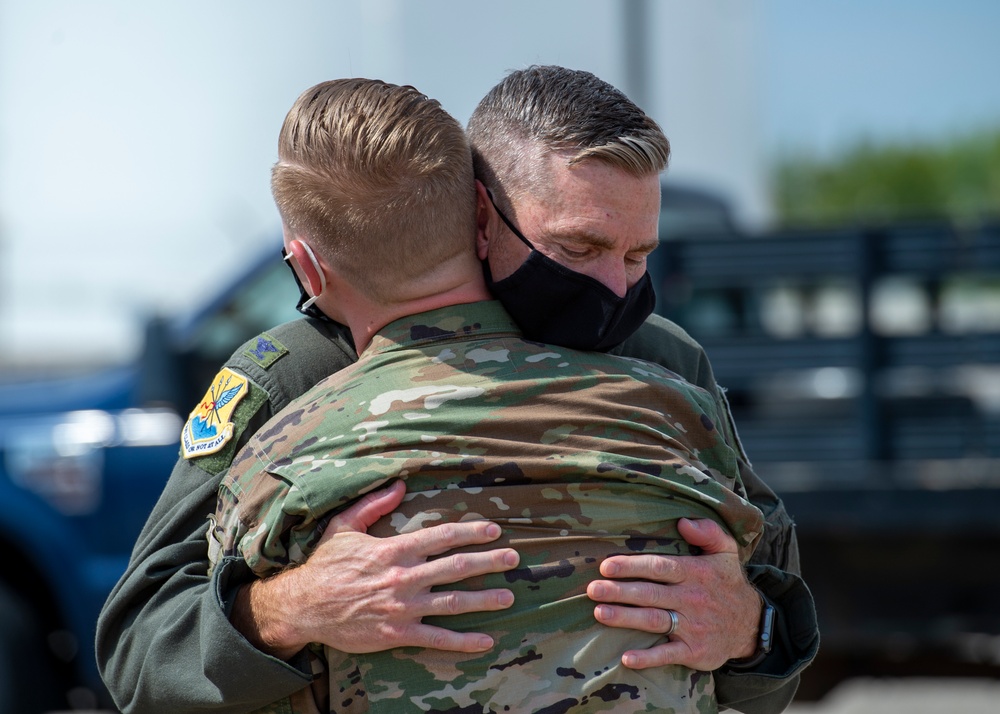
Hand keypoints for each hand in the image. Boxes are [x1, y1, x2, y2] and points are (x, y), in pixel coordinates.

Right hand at [233, 480, 518, 659]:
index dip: (470, 532)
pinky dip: (462, 641)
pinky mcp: (397, 634)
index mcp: (393, 550)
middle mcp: (403, 577)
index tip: (493, 530)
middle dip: (488, 562)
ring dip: (484, 600)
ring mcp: (403, 608)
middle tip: (513, 559)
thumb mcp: (344, 526)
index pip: (441, 537)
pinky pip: (436, 638)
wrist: (304, 607)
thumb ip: (373, 504)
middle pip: (455, 567)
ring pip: (453, 602)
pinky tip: (484, 641)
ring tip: (508, 597)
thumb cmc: (325, 565)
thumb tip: (400, 484)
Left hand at [586, 518, 759, 670]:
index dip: (632, 566)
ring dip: (625, 618)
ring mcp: (693, 627)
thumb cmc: (727, 583)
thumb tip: (683, 521)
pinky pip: (668, 655)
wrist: (751, 625)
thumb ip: (708, 532)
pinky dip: (648, 658)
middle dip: (620, 591)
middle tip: (592, 589)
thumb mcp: (726, 551)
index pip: (660, 567)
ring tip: (599, 613)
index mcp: (695, 573)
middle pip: (650, 594)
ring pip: (654, 621)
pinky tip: (626, 658)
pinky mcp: (695, 651)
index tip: (607, 566)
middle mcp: (692, 599)